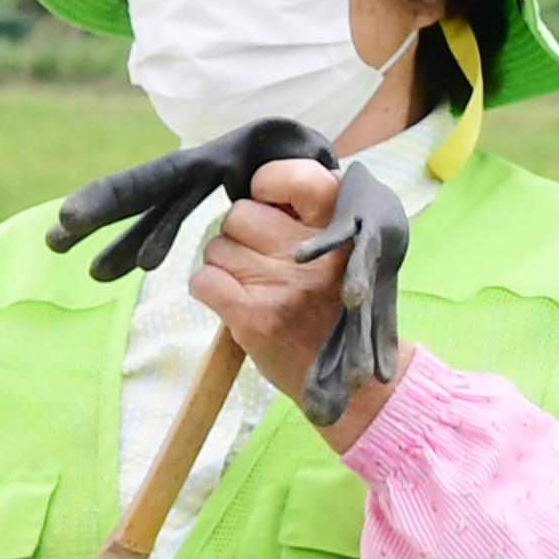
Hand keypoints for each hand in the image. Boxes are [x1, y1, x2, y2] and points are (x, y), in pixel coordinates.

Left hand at [189, 159, 411, 444]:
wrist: (354, 381)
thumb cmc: (340, 307)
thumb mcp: (346, 253)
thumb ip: (311, 219)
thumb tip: (255, 189)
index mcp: (343, 228)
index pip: (295, 177)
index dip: (269, 184)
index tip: (268, 200)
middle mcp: (313, 251)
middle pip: (240, 214)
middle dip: (240, 234)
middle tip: (257, 258)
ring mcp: (282, 284)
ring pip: (217, 248)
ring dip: (224, 265)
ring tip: (251, 284)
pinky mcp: (255, 316)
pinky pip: (204, 281)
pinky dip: (208, 289)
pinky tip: (230, 300)